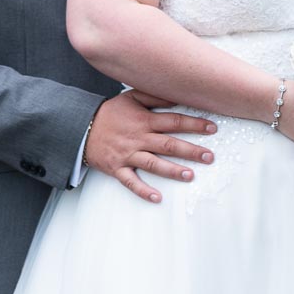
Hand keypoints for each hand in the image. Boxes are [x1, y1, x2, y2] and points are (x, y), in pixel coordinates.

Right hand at [85, 92, 215, 202]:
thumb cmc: (110, 112)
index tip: (213, 129)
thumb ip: (154, 95)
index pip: (174, 121)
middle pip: (168, 144)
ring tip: (190, 176)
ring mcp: (128, 154)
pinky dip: (143, 190)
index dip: (194, 125)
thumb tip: (177, 95)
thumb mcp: (131, 97)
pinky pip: (131, 181)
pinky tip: (157, 198)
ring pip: (153, 163)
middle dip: (190, 151)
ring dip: (172, 170)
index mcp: (144, 120)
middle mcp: (138, 138)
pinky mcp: (117, 168)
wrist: (81, 127)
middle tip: (209, 157)